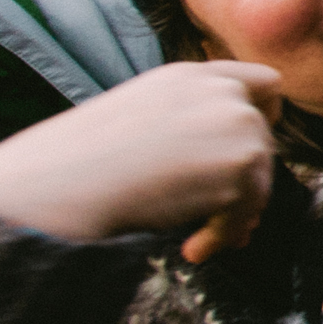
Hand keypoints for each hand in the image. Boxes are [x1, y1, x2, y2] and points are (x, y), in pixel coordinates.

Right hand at [0, 61, 281, 258]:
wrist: (57, 183)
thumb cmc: (84, 159)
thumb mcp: (145, 112)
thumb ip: (194, 118)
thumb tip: (235, 160)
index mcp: (194, 75)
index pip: (265, 83)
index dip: (264, 117)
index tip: (244, 149)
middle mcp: (221, 93)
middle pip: (265, 138)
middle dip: (246, 179)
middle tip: (221, 215)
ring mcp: (235, 125)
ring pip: (262, 177)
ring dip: (236, 212)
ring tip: (198, 238)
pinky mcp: (240, 165)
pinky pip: (251, 209)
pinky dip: (224, 234)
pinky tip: (192, 249)